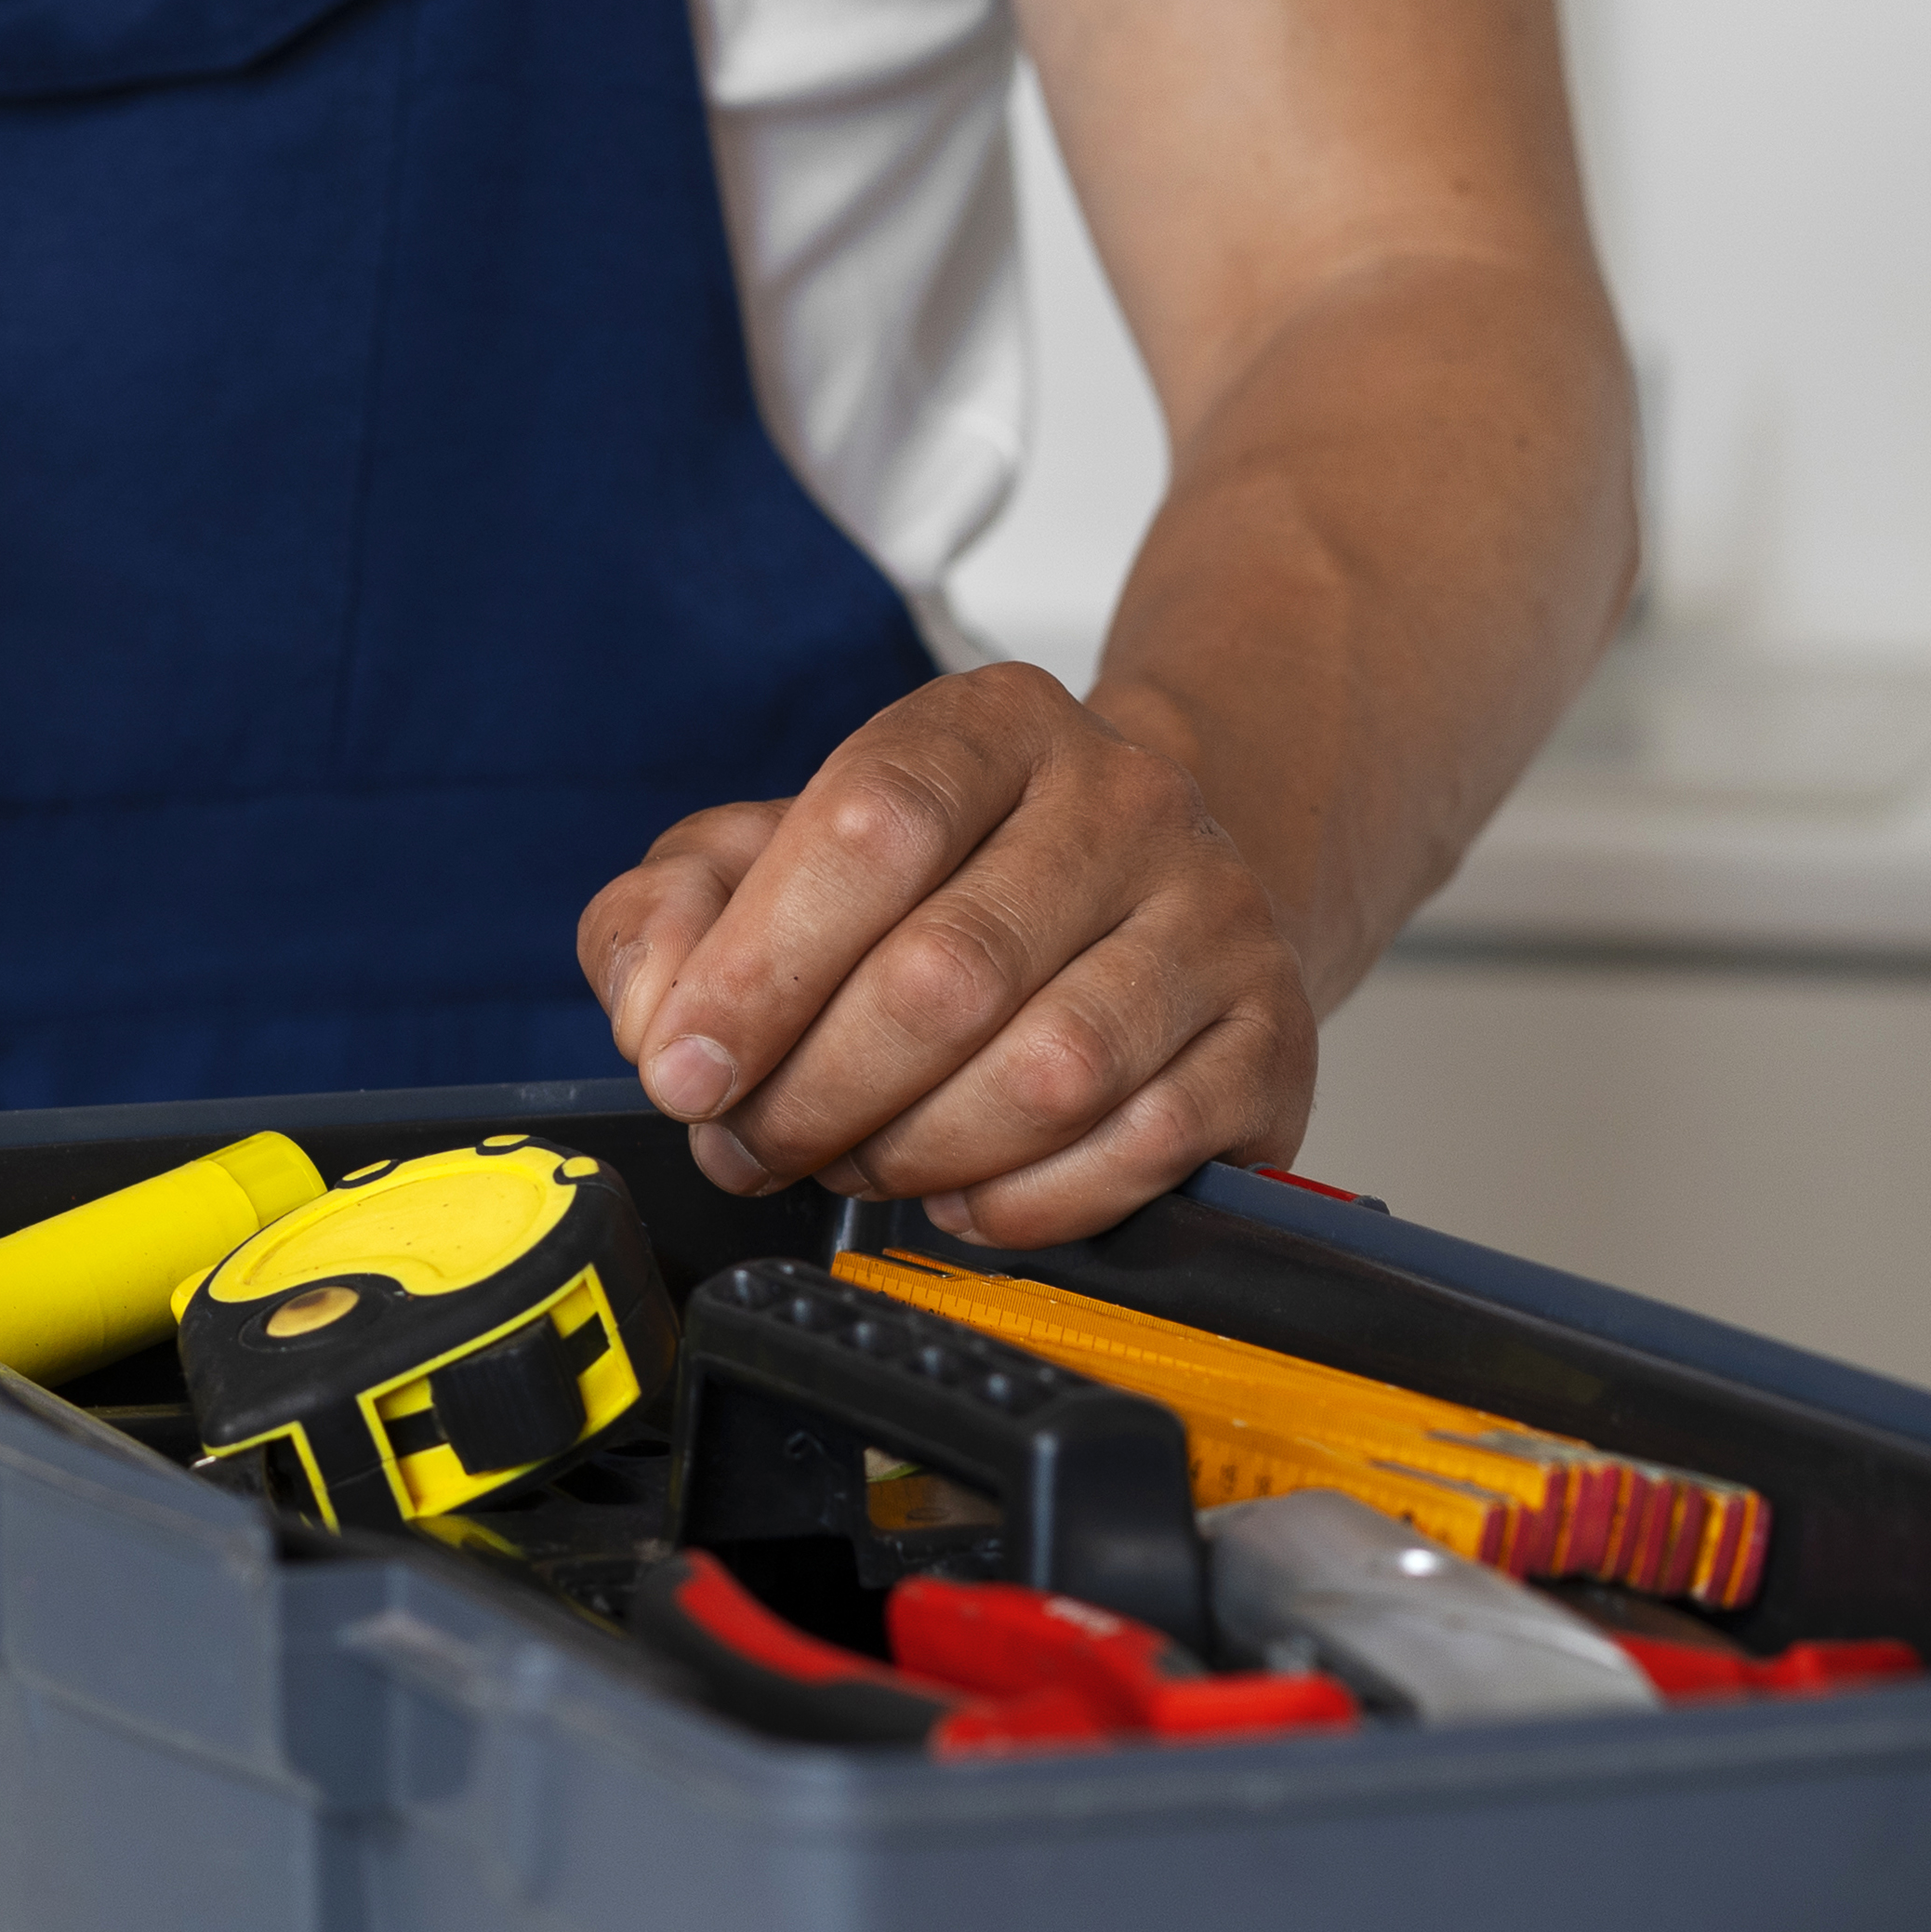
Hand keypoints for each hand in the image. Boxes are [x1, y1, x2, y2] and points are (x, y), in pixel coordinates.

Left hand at [578, 663, 1317, 1244]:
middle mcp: (1126, 801)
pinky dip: (1025, 1205)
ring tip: (858, 1160)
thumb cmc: (933, 891)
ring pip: (1046, 1078)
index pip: (874, 825)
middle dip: (815, 1094)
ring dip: (913, 1156)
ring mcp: (1215, 920)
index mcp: (993, 725)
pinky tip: (969, 1192)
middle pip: (946, 974)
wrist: (1139, 903)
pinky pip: (1137, 1156)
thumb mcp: (772, 859)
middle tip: (755, 1143)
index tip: (685, 1070)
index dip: (760, 969)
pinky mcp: (1271, 1043)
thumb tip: (660, 1021)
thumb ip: (671, 912)